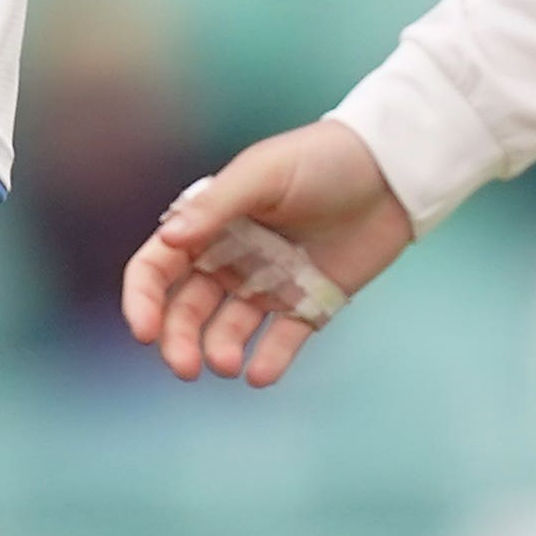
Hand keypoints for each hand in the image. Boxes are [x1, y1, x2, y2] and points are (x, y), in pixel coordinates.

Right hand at [121, 120, 415, 388]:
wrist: (391, 173)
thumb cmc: (321, 160)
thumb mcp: (264, 173)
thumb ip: (216, 206)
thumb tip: (168, 239)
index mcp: (208, 224)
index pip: (158, 268)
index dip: (143, 300)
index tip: (145, 330)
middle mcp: (230, 258)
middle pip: (187, 310)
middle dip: (179, 341)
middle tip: (186, 368)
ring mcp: (268, 285)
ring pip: (228, 330)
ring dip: (220, 350)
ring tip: (229, 365)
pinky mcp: (307, 304)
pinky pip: (281, 341)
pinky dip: (268, 361)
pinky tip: (260, 375)